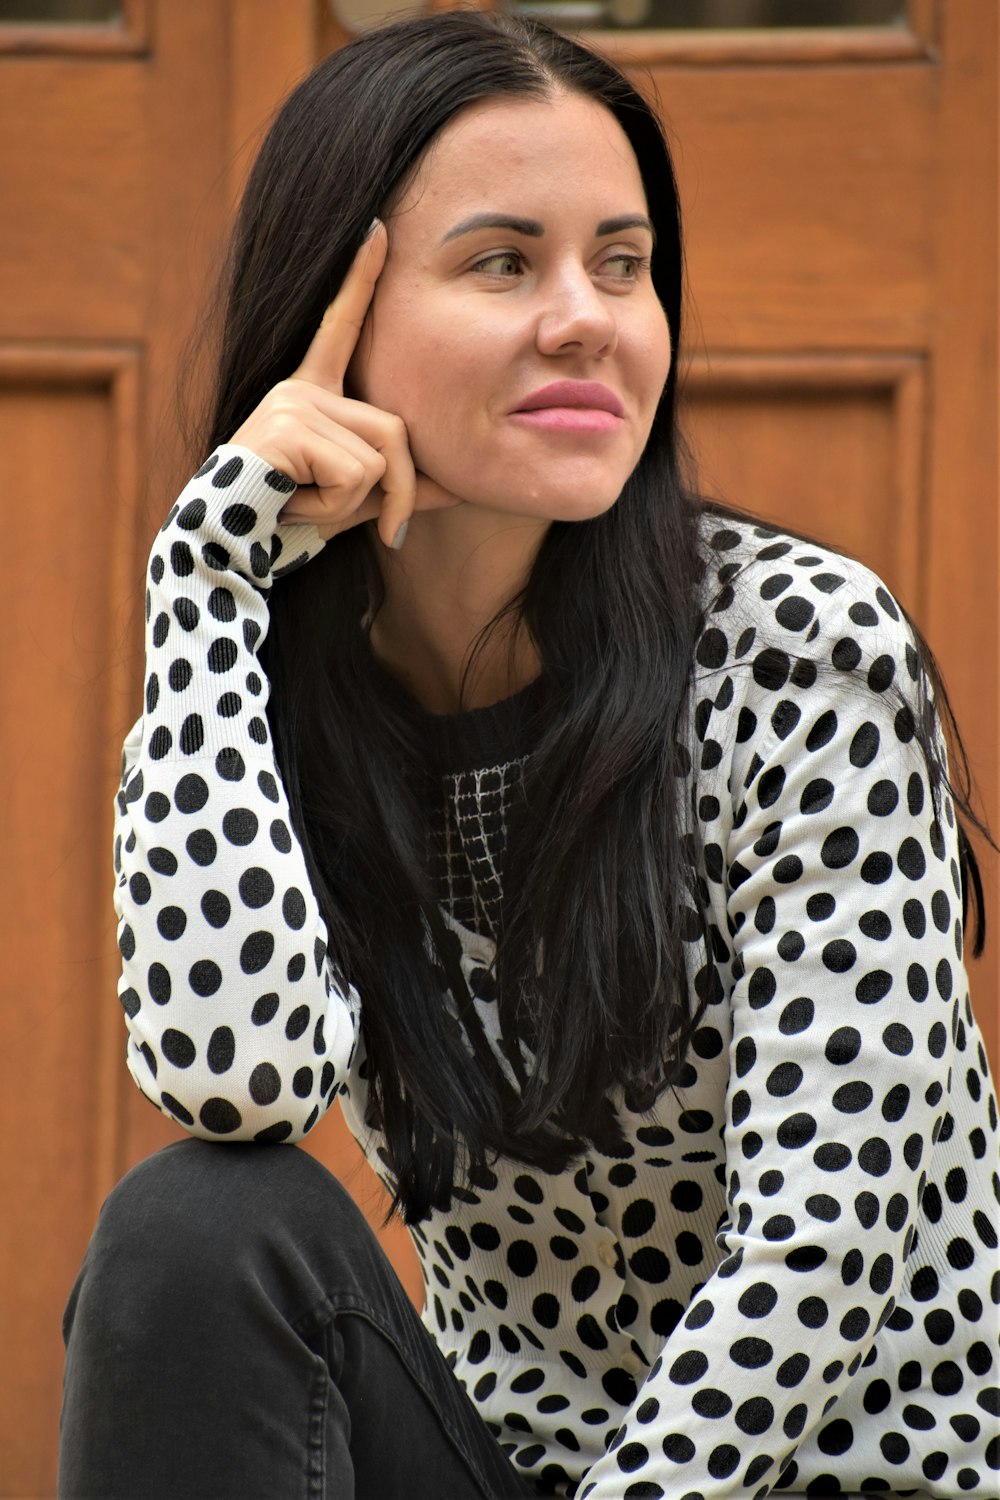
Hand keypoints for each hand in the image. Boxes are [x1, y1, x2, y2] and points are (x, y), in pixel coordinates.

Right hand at [229, 221, 458, 546]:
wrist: (225, 543)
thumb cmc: (286, 520)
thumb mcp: (353, 502)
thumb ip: (399, 487)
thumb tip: (457, 489)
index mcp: (311, 393)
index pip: (340, 326)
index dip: (358, 278)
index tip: (377, 228)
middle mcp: (300, 388)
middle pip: (394, 429)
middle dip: (403, 491)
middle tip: (391, 532)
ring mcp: (292, 402)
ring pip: (377, 459)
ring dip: (355, 504)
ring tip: (309, 506)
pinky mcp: (288, 425)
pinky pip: (353, 475)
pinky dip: (335, 508)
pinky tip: (296, 504)